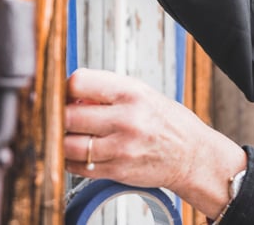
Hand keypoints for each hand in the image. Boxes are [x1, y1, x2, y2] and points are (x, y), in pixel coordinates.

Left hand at [63, 68, 246, 218]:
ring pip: (68, 144)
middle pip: (68, 115)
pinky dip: (71, 159)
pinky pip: (77, 166)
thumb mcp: (141, 94)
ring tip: (73, 134)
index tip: (66, 93)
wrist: (192, 155)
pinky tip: (80, 152)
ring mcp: (121, 147)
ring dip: (63, 139)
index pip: (79, 82)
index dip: (66, 88)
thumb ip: (106, 92)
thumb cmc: (166, 122)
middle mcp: (126, 119)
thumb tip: (69, 94)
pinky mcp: (117, 171)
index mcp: (131, 92)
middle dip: (61, 115)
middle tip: (65, 116)